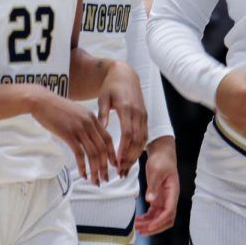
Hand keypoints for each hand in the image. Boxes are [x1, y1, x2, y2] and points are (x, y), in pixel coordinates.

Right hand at [29, 88, 116, 185]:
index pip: (108, 139)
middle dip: (105, 166)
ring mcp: (79, 129)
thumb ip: (86, 123)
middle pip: (102, 149)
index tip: (113, 165)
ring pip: (93, 154)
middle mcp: (89, 123)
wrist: (42, 101)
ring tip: (95, 181)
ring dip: (95, 170)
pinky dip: (83, 167)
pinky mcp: (68, 134)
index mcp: (92, 118)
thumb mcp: (77, 112)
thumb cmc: (56, 108)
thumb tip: (90, 136)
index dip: (112, 154)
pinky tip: (83, 174)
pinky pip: (79, 154)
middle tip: (105, 178)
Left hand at [97, 62, 146, 176]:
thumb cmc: (111, 86)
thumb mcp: (103, 98)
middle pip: (137, 140)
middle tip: (121, 170)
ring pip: (143, 139)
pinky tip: (132, 156)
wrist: (125, 74)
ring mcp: (143, 115)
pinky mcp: (144, 116)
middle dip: (130, 156)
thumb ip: (103, 114)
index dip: (123, 149)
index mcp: (126, 108)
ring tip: (125, 167)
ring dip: (135, 154)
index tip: (117, 161)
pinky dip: (139, 147)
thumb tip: (101, 128)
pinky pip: (144, 135)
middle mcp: (137, 113)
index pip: (128, 133)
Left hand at [135, 136, 177, 236]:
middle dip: (155, 227)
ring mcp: (165, 199)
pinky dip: (147, 218)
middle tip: (141, 231)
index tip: (148, 227)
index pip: (169, 212)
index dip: (159, 222)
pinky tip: (139, 220)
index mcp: (173, 192)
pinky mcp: (158, 198)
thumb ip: (153, 186)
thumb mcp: (156, 171)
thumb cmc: (161, 160)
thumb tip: (150, 201)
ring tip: (137, 227)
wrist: (162, 152)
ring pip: (160, 217)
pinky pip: (154, 212)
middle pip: (167, 219)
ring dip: (150, 224)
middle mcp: (170, 198)